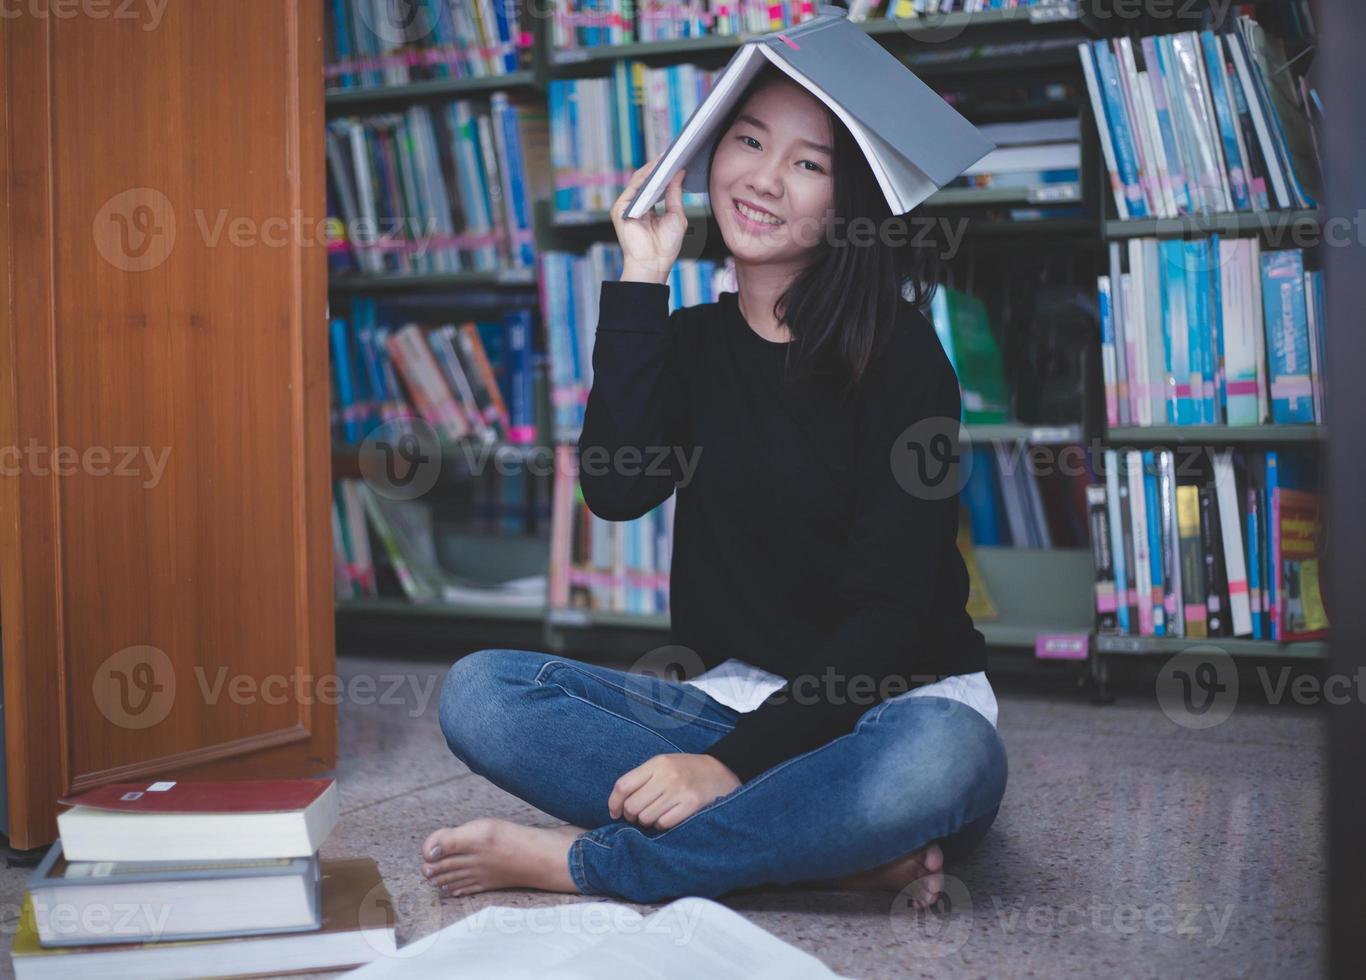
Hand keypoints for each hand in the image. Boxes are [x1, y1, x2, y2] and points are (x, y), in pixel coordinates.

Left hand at [609, 753, 740, 829]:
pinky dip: (661, 825)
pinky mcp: (691, 805)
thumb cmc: (685, 771)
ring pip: (646, 818)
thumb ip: (642, 779)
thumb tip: (618, 806)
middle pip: (632, 805)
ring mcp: (680, 791)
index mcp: (657, 763)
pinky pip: (663, 824)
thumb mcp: (663, 765)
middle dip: (631, 815)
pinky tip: (668, 817)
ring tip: (656, 814)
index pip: (623, 785)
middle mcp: (667, 776)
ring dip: (647, 821)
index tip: (615, 812)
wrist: (720, 772)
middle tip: (638, 815)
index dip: (614, 803)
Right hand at [611, 154, 687, 284]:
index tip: (677, 157)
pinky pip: (632, 188)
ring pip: (638, 180)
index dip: (665, 170)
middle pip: (646, 179)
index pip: (655, 184)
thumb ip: (675, 194)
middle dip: (658, 165)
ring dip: (652, 167)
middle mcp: (636, 205)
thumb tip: (680, 173)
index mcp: (648, 207)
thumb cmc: (665, 246)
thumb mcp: (677, 216)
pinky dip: (644, 178)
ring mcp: (626, 207)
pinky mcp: (619, 210)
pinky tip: (656, 169)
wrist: (653, 265)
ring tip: (667, 156)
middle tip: (673, 151)